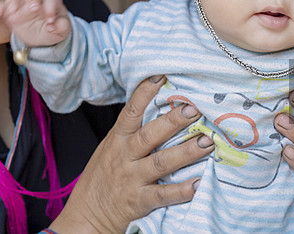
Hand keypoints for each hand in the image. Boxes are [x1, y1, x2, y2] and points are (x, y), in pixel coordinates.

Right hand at [0, 0, 70, 46]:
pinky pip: (2, 5)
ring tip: (12, 10)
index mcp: (51, 1)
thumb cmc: (52, 30)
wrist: (39, 37)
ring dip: (14, 0)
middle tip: (32, 8)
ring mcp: (22, 2)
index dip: (51, 7)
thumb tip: (57, 24)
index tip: (50, 20)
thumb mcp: (61, 31)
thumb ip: (62, 26)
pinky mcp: (9, 9)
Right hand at [49, 76, 214, 232]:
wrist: (85, 217)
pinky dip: (182, 190)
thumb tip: (155, 110)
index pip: (130, 112)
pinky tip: (198, 183)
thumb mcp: (108, 150)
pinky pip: (163, 195)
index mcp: (116, 141)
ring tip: (208, 142)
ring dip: (186, 152)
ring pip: (161, 162)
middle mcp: (124, 157)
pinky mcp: (139, 201)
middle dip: (173, 120)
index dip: (144, 93)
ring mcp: (132, 179)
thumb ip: (128, 134)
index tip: (161, 76)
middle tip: (194, 107)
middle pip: (150, 134)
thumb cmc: (100, 181)